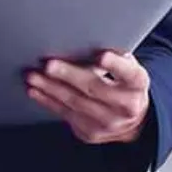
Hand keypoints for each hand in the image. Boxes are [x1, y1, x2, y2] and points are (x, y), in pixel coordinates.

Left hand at [26, 51, 149, 144]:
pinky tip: (35, 91)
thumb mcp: (125, 66)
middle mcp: (126, 106)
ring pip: (76, 103)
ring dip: (50, 89)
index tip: (102, 55)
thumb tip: (84, 38)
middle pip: (95, 88)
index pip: (130, 73)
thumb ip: (112, 56)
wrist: (131, 119)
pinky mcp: (91, 133)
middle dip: (69, 76)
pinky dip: (48, 100)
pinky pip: (65, 115)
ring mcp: (108, 123)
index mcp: (137, 83)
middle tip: (49, 65)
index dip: (116, 65)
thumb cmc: (122, 82)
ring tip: (33, 76)